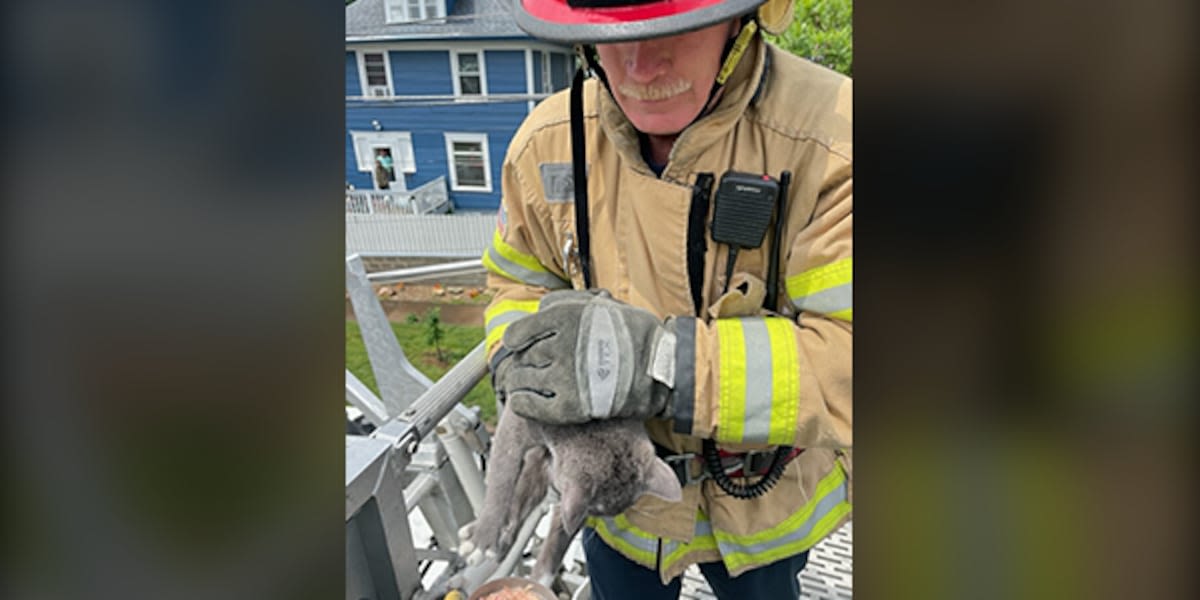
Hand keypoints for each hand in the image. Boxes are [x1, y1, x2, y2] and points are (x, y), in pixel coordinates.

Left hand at [494, 290, 676, 423]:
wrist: (663, 367)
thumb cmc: (634, 334)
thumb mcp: (599, 304)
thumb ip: (564, 304)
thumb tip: (538, 311)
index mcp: (564, 318)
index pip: (517, 333)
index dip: (517, 341)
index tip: (521, 346)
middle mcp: (560, 346)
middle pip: (520, 358)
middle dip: (522, 363)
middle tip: (530, 367)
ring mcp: (564, 378)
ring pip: (520, 381)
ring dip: (520, 383)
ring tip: (531, 384)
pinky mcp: (570, 406)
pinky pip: (528, 406)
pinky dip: (523, 403)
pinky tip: (529, 400)